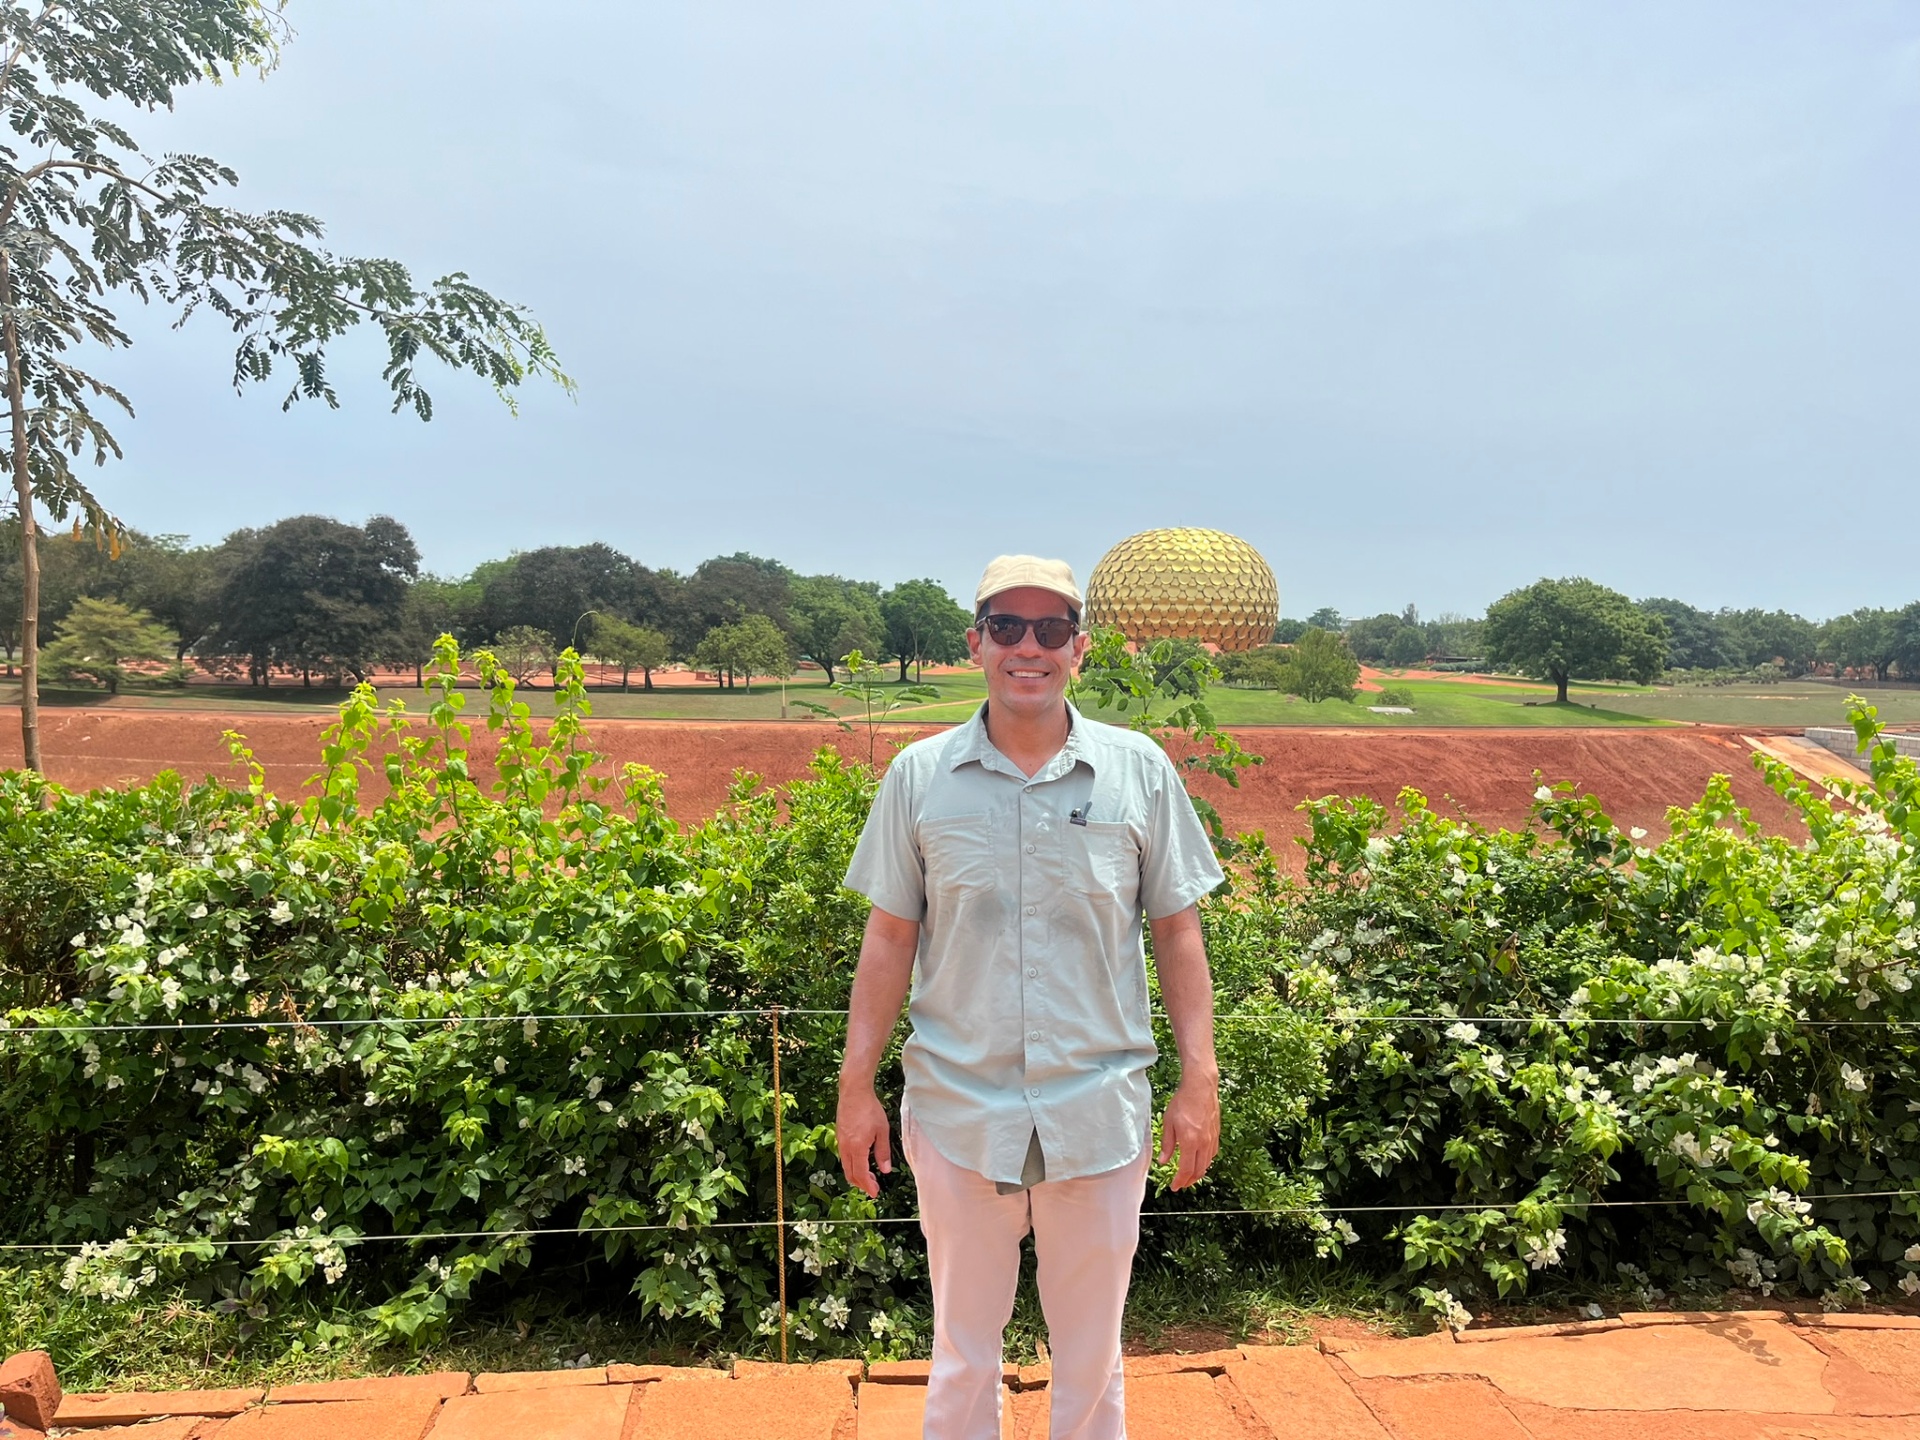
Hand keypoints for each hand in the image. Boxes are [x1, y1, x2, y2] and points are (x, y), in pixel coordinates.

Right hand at [836, 1084, 893, 1198]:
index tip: (875, 1193)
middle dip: (861, 1183)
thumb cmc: (870, 1109)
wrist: (854, 1092)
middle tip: (873, 1187)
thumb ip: (883, 1152)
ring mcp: (840, 1141)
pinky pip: (844, 1156)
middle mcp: (846, 1147)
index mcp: (857, 1148)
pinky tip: (860, 1161)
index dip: (867, 1186)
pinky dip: (851, 1164)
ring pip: (846, 1165)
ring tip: (868, 1176)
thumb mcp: (882, 1131)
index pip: (860, 1174)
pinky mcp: (839, 1136)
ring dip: (856, 1174)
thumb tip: (885, 1170)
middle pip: (850, 1173)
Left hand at [1156, 1076, 1219, 1190]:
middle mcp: (1203, 1143)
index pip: (1186, 1170)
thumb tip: (1163, 1161)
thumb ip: (1166, 1144)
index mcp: (1190, 1142)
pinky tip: (1200, 1161)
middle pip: (1198, 1170)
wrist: (1200, 1087)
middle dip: (1189, 1181)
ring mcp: (1212, 1139)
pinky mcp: (1216, 1134)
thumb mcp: (1168, 1122)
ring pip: (1207, 1164)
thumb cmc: (1182, 1102)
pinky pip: (1212, 1154)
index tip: (1174, 1186)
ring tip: (1189, 1176)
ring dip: (1198, 1173)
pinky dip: (1206, 1162)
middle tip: (1181, 1184)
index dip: (1180, 1181)